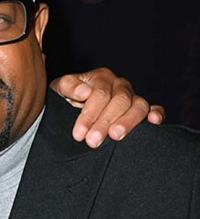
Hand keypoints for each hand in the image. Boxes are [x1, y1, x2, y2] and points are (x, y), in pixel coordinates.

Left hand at [50, 67, 164, 147]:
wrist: (72, 104)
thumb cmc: (67, 96)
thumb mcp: (60, 89)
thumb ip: (69, 86)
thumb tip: (84, 91)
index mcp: (101, 77)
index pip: (99, 94)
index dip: (89, 115)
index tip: (79, 133)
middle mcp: (119, 85)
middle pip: (119, 101)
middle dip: (105, 122)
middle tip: (92, 141)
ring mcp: (133, 96)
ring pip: (138, 105)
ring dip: (127, 122)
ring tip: (115, 137)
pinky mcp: (143, 109)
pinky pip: (154, 108)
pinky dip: (157, 114)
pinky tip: (153, 121)